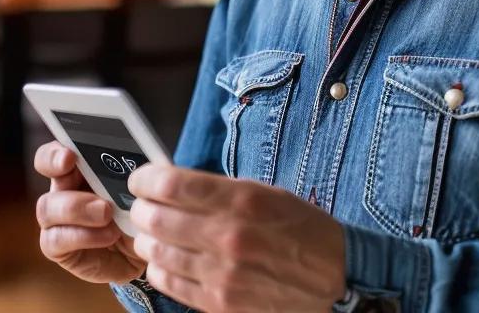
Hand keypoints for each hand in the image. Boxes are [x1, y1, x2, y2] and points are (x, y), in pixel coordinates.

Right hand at [34, 141, 147, 283]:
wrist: (147, 256)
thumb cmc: (143, 216)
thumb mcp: (143, 193)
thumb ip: (134, 173)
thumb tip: (138, 160)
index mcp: (84, 166)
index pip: (60, 147)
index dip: (57, 150)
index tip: (70, 155)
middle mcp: (66, 187)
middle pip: (44, 165)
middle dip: (54, 165)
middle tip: (74, 168)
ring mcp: (57, 218)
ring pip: (46, 206)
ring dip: (76, 208)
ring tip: (106, 213)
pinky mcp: (57, 247)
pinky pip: (54, 239)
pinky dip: (82, 236)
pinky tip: (108, 236)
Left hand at [126, 163, 345, 312]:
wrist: (337, 279)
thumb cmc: (304, 232)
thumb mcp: (267, 194)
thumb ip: (219, 190)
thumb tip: (173, 185)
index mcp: (242, 200)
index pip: (170, 184)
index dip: (146, 178)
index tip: (142, 178)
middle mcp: (228, 236)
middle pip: (154, 217)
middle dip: (141, 207)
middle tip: (143, 205)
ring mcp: (222, 273)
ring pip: (155, 251)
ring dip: (147, 238)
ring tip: (154, 233)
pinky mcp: (219, 302)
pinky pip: (168, 282)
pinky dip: (159, 267)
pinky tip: (166, 259)